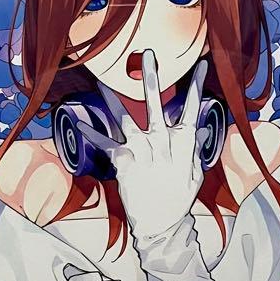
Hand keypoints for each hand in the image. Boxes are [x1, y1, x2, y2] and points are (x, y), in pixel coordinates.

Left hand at [77, 53, 210, 239]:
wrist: (160, 226)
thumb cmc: (178, 199)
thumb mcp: (195, 174)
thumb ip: (195, 149)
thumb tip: (200, 129)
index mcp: (182, 143)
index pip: (192, 108)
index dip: (197, 85)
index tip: (201, 64)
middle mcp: (161, 142)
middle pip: (155, 104)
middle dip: (152, 78)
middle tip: (149, 54)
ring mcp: (141, 151)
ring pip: (124, 118)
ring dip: (113, 98)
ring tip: (102, 80)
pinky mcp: (123, 162)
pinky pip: (104, 144)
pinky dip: (90, 133)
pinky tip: (78, 122)